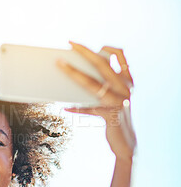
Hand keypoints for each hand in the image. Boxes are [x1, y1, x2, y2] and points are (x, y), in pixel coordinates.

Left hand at [56, 41, 136, 161]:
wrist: (126, 144)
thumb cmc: (115, 119)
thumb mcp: (111, 100)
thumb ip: (100, 88)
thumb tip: (75, 79)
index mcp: (127, 81)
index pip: (120, 55)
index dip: (105, 46)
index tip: (89, 42)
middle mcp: (125, 87)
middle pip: (103, 64)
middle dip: (85, 51)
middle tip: (70, 44)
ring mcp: (120, 100)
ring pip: (93, 84)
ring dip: (74, 74)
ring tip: (60, 66)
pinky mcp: (112, 114)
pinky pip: (89, 109)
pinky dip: (76, 108)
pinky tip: (66, 107)